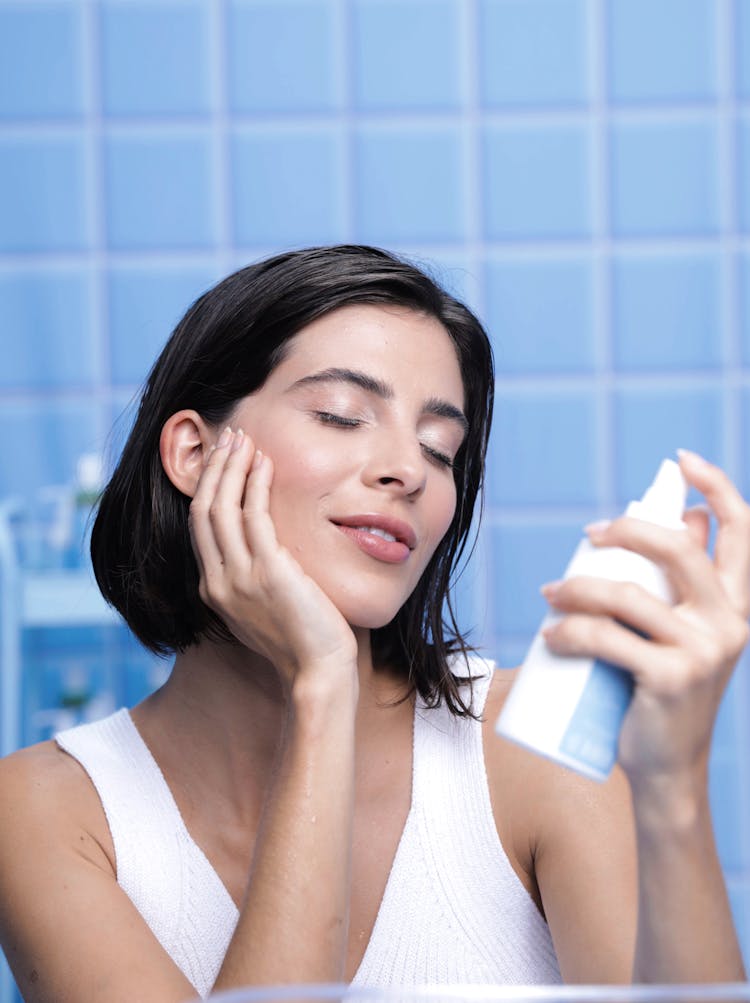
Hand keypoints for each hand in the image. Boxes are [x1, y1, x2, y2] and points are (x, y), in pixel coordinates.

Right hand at [188, 427, 358, 687]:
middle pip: (204, 510)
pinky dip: (256, 484)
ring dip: (231, 467)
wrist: (318, 672)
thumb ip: (254, 580)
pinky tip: (264, 464)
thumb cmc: (302, 641)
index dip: (208, 488)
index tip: (222, 461)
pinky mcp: (267, 571)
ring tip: (244, 439)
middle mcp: (218, 582)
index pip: (200, 527)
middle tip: (229, 437)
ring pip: (222, 507)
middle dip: (214, 469)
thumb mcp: (265, 609)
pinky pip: (254, 516)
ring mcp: (239, 577)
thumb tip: (266, 550)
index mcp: (214, 590)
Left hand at [541, 450, 749, 785]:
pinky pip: (605, 637)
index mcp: (738, 605)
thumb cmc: (664, 691)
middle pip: (678, 550)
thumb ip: (685, 583)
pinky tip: (552, 636)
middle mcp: (731, 623)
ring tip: (551, 595)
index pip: (742, 532)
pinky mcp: (668, 679)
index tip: (682, 461)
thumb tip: (681, 517)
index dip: (717, 487)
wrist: (666, 769)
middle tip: (590, 534)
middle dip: (628, 530)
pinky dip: (568, 632)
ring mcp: (703, 652)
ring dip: (577, 589)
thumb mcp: (685, 632)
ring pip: (627, 595)